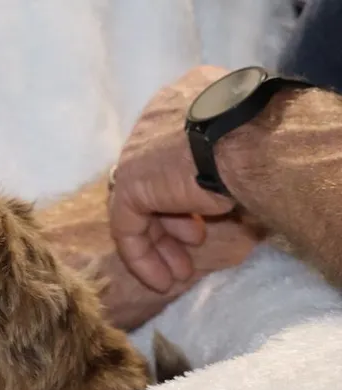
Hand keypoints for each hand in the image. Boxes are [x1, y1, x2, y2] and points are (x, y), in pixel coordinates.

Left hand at [109, 65, 261, 292]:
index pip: (172, 154)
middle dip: (172, 221)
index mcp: (184, 102)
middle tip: (193, 248)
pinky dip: (142, 256)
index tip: (206, 220)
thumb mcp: (247, 145)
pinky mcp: (129, 183)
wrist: (255, 138)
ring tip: (181, 273)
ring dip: (162, 243)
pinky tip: (162, 280)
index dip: (187, 192)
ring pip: (141, 204)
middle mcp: (155, 121)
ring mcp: (138, 151)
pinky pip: (127, 226)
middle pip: (155, 180)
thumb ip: (229, 157)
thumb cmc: (268, 139)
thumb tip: (227, 187)